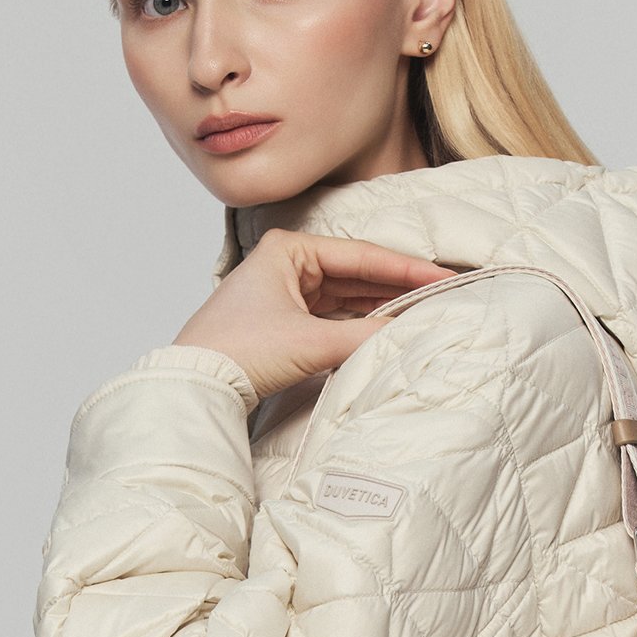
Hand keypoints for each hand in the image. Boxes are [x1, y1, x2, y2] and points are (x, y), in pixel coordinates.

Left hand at [174, 230, 452, 404]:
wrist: (193, 387)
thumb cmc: (235, 351)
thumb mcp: (310, 343)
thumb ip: (364, 336)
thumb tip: (408, 335)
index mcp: (288, 250)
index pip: (362, 256)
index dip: (407, 269)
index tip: (443, 278)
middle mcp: (286, 266)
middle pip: (357, 274)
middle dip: (399, 287)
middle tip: (443, 295)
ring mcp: (283, 295)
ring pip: (346, 297)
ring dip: (381, 307)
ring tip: (423, 313)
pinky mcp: (282, 325)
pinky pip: (333, 319)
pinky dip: (360, 325)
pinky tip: (387, 330)